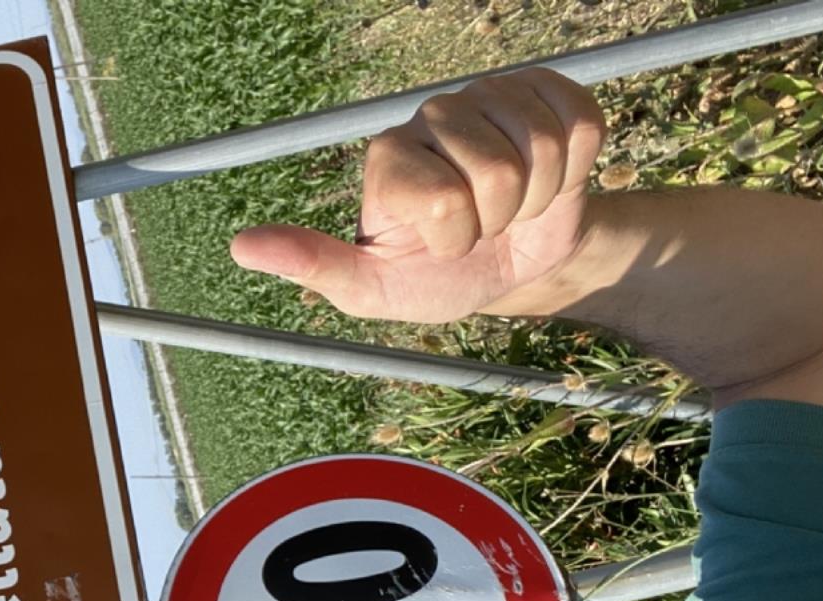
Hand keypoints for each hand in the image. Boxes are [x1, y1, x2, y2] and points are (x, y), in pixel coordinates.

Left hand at [230, 67, 608, 323]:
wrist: (508, 268)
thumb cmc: (433, 279)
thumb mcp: (370, 290)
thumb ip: (312, 265)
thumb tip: (241, 246)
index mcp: (387, 158)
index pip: (444, 198)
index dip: (458, 236)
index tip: (444, 245)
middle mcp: (432, 116)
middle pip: (497, 171)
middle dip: (499, 219)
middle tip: (482, 226)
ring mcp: (488, 96)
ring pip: (542, 147)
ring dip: (539, 197)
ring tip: (512, 205)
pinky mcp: (543, 89)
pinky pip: (581, 122)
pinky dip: (577, 167)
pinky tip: (548, 179)